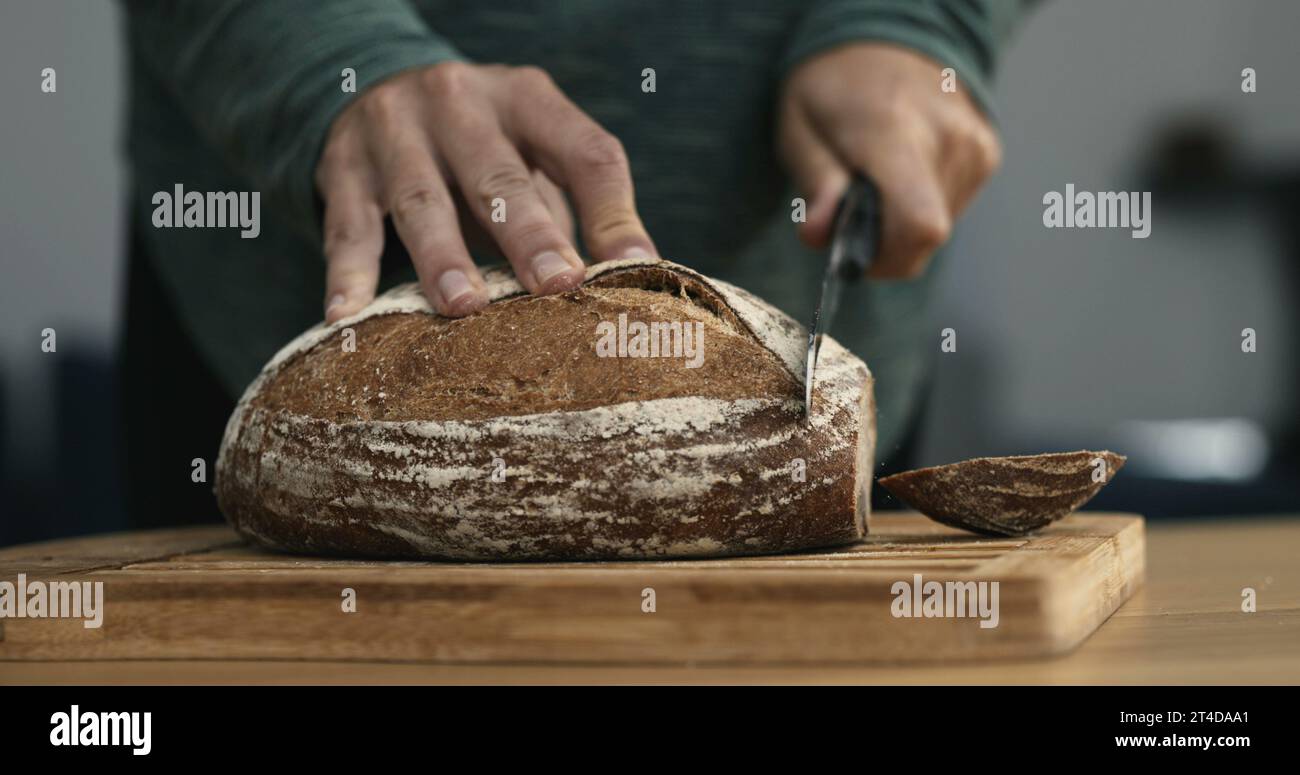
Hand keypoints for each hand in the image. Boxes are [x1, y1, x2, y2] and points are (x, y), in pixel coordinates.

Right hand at [316, 61, 656, 321]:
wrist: (377, 90)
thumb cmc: (481, 148)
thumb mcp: (532, 153)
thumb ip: (573, 208)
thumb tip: (630, 280)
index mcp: (528, 98)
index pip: (584, 152)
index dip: (611, 213)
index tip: (632, 269)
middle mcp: (460, 103)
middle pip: (500, 174)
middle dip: (529, 234)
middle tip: (556, 284)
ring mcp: (395, 130)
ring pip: (421, 198)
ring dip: (443, 256)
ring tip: (463, 306)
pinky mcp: (343, 165)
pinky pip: (348, 226)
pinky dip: (349, 274)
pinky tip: (348, 317)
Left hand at [779, 43, 1001, 278]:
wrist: (885, 38)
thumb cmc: (831, 88)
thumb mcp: (799, 129)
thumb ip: (815, 184)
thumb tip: (820, 236)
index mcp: (894, 132)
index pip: (920, 226)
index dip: (888, 259)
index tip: (854, 250)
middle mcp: (947, 138)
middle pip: (927, 236)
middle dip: (884, 240)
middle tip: (852, 207)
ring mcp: (975, 145)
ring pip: (939, 226)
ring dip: (901, 221)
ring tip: (878, 176)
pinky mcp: (987, 153)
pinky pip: (953, 207)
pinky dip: (922, 202)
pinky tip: (904, 168)